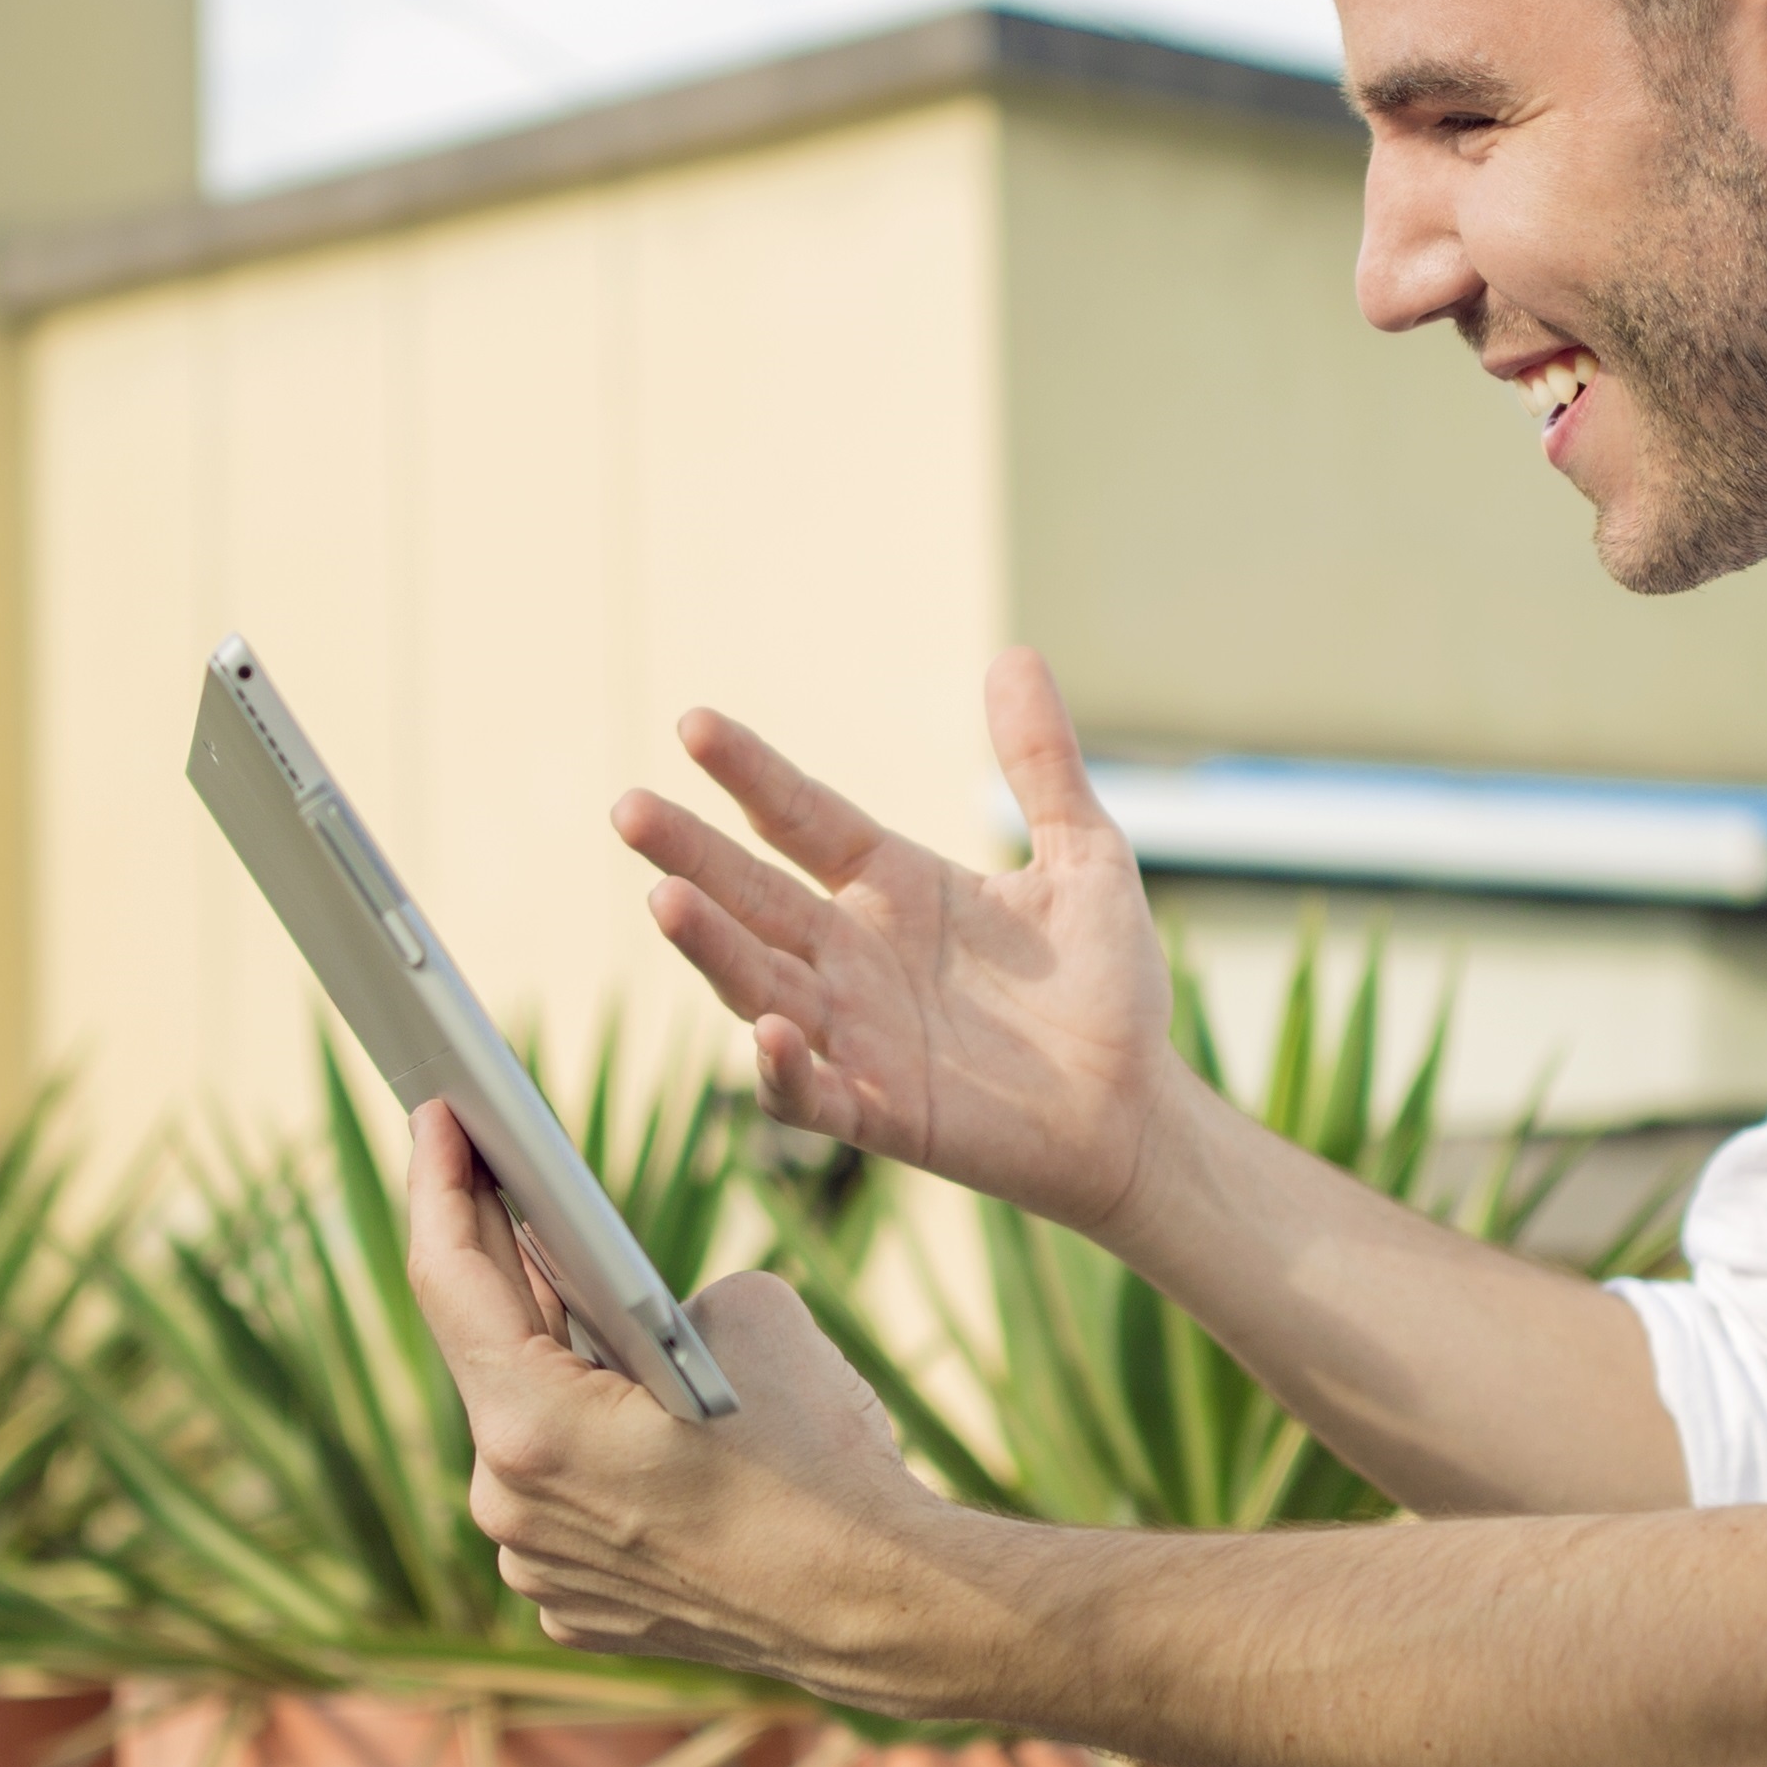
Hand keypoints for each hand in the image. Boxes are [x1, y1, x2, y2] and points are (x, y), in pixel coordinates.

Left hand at [397, 1102, 1008, 1713]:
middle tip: (493, 1172)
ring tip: (561, 1281)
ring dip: (549, 1364)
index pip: (449, 1279)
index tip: (439, 1115)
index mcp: (531, 1426)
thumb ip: (658, 1294)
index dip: (440, 1182)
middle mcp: (508, 1505)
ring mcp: (536, 1567)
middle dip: (500, 1258)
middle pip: (484, 1355)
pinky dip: (589, 1450)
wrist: (885, 1606)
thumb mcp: (748, 1312)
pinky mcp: (576, 1606)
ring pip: (526, 1434)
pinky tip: (621, 1409)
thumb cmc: (824, 1459)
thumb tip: (633, 1314)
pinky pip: (564, 1501)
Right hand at [618, 647, 1176, 1233]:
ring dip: (712, 947)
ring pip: (761, 985)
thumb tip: (1014, 654)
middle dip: (691, 854)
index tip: (695, 725)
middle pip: (754, 895)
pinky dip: (785, 1070)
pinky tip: (770, 1032)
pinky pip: (814, 1094)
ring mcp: (859, 1035)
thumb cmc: (1106, 986)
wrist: (1137, 1107)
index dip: (751, 774)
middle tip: (629, 809)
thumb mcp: (1084, 856)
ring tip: (664, 900)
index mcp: (892, 886)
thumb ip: (1043, 765)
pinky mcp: (883, 1112)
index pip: (802, 818)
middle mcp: (855, 955)